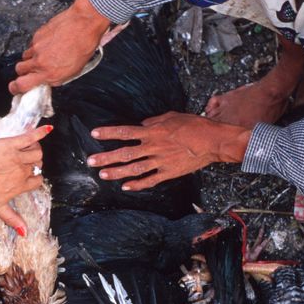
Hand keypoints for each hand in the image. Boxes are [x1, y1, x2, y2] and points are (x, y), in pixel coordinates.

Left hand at [0, 125, 51, 232]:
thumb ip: (13, 219)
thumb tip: (25, 233)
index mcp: (20, 186)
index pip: (37, 180)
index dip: (34, 177)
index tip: (28, 174)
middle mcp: (22, 172)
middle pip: (38, 164)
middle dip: (34, 162)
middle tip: (23, 160)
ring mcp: (17, 157)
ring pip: (37, 151)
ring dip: (34, 149)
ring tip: (26, 148)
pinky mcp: (10, 144)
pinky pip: (30, 137)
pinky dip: (40, 132)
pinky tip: (48, 128)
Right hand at [9, 0, 110, 93]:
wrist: (83, 24)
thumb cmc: (83, 46)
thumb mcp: (73, 71)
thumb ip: (56, 78)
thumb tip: (47, 81)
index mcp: (49, 73)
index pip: (21, 84)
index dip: (15, 88)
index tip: (15, 88)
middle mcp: (40, 61)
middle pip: (19, 70)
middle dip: (23, 72)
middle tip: (31, 71)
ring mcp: (36, 47)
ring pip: (25, 56)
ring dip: (31, 59)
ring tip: (44, 55)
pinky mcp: (37, 35)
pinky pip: (32, 44)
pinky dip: (38, 46)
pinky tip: (49, 43)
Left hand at [87, 112, 250, 190]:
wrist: (212, 141)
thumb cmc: (194, 125)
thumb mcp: (172, 116)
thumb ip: (154, 121)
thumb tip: (142, 125)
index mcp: (153, 132)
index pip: (125, 132)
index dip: (109, 133)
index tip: (94, 133)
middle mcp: (153, 147)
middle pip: (125, 153)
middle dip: (106, 157)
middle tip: (90, 161)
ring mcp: (160, 161)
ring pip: (134, 168)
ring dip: (117, 172)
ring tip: (102, 174)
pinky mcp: (169, 172)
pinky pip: (150, 180)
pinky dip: (137, 184)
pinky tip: (126, 187)